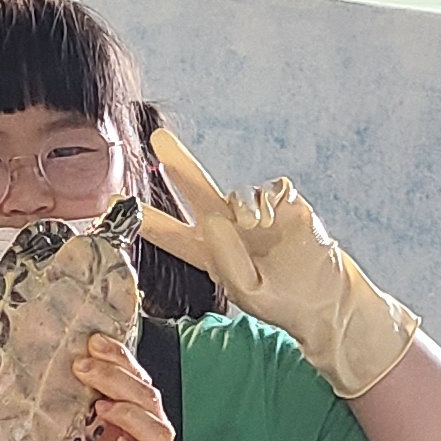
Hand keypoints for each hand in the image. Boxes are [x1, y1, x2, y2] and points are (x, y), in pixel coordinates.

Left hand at [37, 335, 174, 440]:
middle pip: (149, 398)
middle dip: (117, 378)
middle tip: (84, 369)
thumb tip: (65, 352)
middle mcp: (150, 434)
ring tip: (102, 406)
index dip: (120, 357)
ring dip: (131, 414)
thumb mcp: (77, 418)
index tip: (93, 342)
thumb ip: (80, 390)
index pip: (139, 376)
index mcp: (138, 412)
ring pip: (158, 432)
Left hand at [142, 126, 421, 397]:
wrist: (324, 300)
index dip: (148, 220)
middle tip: (157, 139)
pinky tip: (274, 219)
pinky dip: (269, 202)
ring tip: (254, 228)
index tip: (116, 202)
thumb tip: (214, 218)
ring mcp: (258, 213)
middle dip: (178, 163)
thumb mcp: (246, 290)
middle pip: (197, 189)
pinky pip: (270, 189)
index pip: (173, 234)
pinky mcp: (285, 203)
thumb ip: (225, 257)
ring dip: (241, 206)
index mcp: (211, 253)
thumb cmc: (281, 301)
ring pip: (237, 192)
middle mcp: (230, 228)